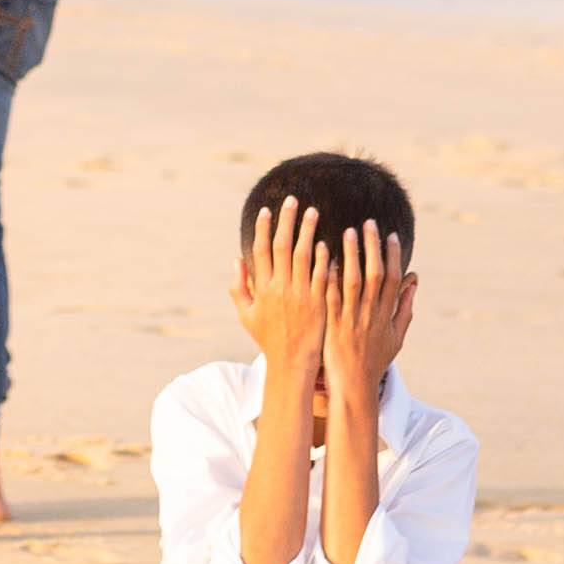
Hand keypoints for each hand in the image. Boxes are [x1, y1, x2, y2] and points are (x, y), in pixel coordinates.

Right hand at [239, 199, 333, 368]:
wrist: (292, 363)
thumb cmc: (268, 339)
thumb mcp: (246, 315)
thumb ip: (238, 287)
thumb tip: (236, 259)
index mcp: (262, 289)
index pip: (261, 250)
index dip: (262, 228)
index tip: (267, 210)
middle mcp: (281, 288)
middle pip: (283, 246)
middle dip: (287, 220)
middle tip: (292, 200)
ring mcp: (301, 295)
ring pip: (305, 255)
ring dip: (308, 231)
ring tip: (313, 212)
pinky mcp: (319, 303)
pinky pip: (323, 275)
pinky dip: (324, 257)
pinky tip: (327, 241)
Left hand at [318, 222, 412, 395]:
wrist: (353, 386)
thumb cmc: (375, 361)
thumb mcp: (396, 337)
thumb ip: (405, 308)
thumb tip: (414, 280)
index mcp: (386, 315)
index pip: (393, 279)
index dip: (393, 255)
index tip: (390, 234)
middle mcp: (370, 314)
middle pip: (374, 274)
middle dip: (372, 247)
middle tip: (368, 222)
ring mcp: (351, 319)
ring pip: (352, 281)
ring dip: (351, 255)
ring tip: (347, 231)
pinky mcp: (332, 325)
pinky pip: (330, 297)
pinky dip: (329, 277)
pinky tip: (324, 258)